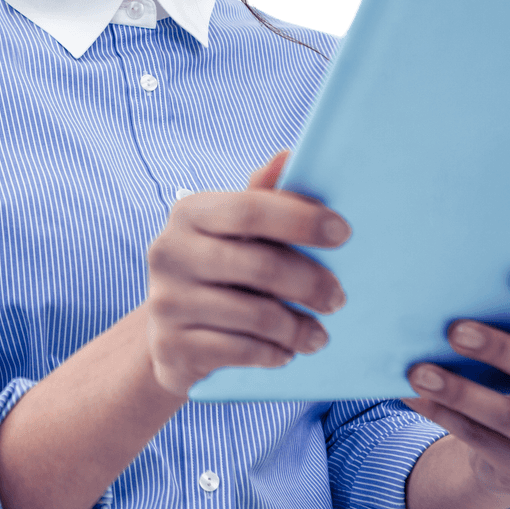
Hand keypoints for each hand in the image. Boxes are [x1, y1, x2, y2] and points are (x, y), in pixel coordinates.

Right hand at [145, 152, 349, 396]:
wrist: (167, 334)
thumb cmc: (216, 269)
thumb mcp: (233, 230)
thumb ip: (262, 197)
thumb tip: (288, 155)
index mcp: (189, 212)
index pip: (251, 208)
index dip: (301, 220)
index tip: (343, 233)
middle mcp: (169, 252)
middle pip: (259, 265)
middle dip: (310, 283)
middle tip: (338, 298)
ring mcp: (166, 302)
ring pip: (254, 316)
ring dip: (297, 327)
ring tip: (318, 335)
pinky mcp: (172, 347)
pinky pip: (240, 351)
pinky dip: (272, 353)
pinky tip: (285, 351)